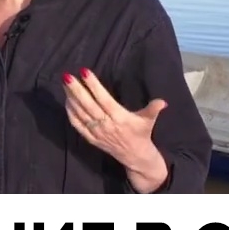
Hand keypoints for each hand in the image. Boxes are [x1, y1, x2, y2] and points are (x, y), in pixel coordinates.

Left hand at [63, 67, 168, 188]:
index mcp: (119, 117)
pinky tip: (67, 101)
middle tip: (67, 76)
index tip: (84, 72)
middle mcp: (106, 125)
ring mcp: (97, 132)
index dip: (93, 86)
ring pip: (80, 114)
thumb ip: (153, 109)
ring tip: (65, 84)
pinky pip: (77, 125)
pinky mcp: (91, 139)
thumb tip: (163, 102)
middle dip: (76, 90)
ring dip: (71, 98)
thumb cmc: (142, 134)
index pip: (103, 99)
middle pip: (88, 105)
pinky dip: (70, 113)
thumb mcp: (148, 120)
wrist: (136, 157)